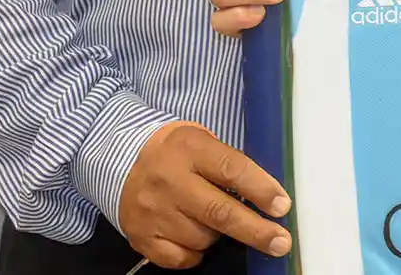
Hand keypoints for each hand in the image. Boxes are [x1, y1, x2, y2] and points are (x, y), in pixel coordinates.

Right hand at [119, 122, 292, 268]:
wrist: (118, 159)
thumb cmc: (174, 151)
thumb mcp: (201, 141)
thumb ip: (230, 165)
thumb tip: (268, 198)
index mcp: (190, 149)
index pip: (232, 170)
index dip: (261, 190)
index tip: (282, 206)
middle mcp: (170, 180)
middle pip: (219, 212)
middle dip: (256, 231)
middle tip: (280, 242)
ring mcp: (153, 211)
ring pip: (202, 238)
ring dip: (219, 236)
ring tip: (213, 219)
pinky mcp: (141, 235)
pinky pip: (181, 258)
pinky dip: (195, 252)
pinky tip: (193, 235)